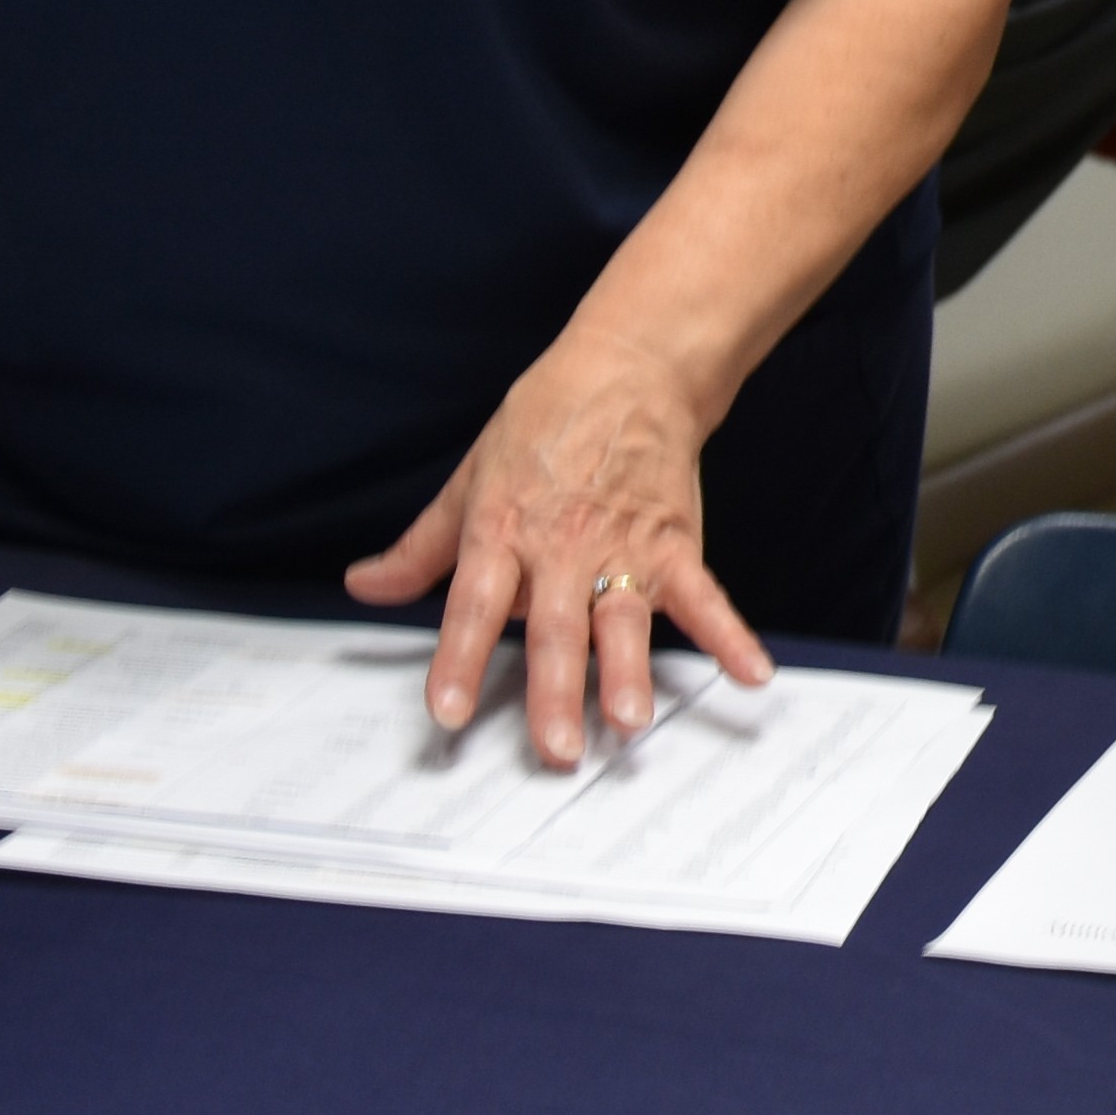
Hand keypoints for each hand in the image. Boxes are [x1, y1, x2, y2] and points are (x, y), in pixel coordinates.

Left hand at [347, 326, 771, 765]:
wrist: (629, 367)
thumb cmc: (546, 421)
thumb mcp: (470, 476)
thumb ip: (421, 545)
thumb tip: (366, 584)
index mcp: (503, 530)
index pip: (473, 602)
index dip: (458, 658)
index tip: (448, 711)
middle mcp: (562, 546)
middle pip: (553, 626)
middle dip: (554, 690)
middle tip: (555, 747)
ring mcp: (623, 546)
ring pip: (623, 618)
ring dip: (628, 670)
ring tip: (630, 722)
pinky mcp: (673, 541)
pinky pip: (703, 595)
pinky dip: (729, 634)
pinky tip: (748, 673)